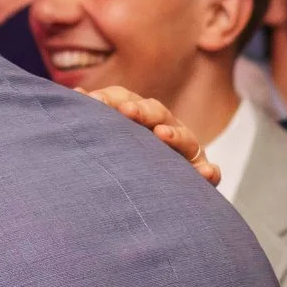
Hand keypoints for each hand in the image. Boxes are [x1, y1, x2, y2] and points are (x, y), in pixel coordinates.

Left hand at [90, 85, 218, 186]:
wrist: (154, 193)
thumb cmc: (123, 161)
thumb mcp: (107, 140)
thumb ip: (96, 119)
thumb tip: (77, 94)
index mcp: (139, 118)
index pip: (126, 101)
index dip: (111, 99)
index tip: (92, 100)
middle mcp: (165, 128)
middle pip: (157, 112)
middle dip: (142, 111)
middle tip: (126, 111)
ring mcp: (185, 150)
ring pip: (185, 138)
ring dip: (174, 134)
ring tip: (162, 134)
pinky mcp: (200, 173)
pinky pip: (208, 171)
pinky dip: (209, 171)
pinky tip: (207, 174)